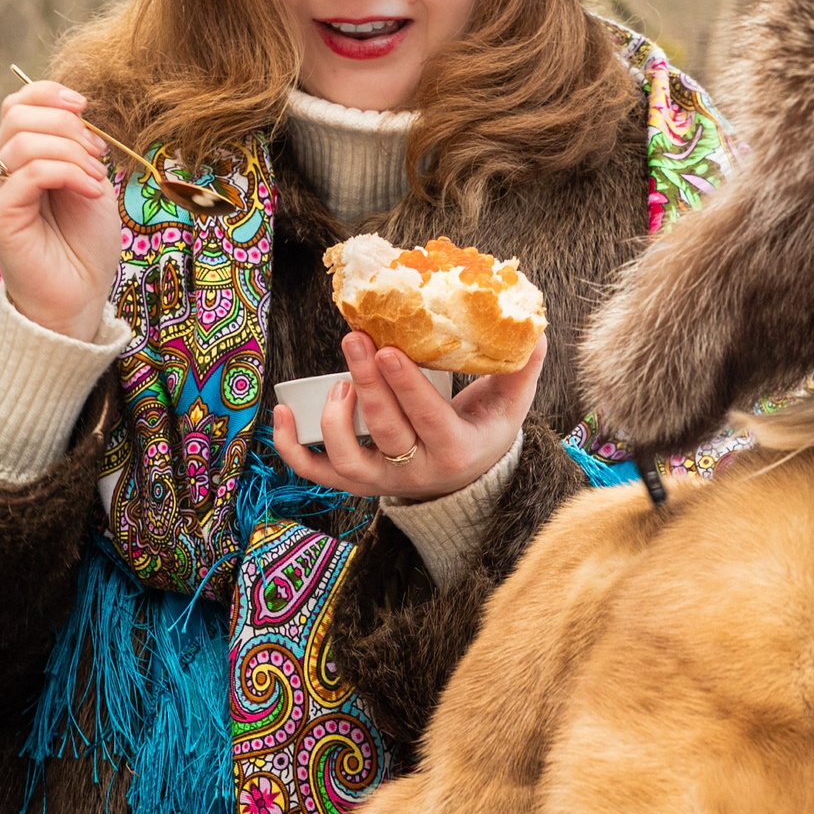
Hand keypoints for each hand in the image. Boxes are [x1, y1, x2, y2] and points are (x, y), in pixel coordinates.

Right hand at [0, 79, 120, 342]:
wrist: (79, 297)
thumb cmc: (84, 245)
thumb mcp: (89, 181)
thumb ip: (75, 146)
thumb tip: (76, 110)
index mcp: (18, 161)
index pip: (16, 105)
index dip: (49, 93)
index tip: (85, 107)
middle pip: (16, 115)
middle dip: (67, 124)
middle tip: (98, 153)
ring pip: (24, 141)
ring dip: (73, 152)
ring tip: (98, 179)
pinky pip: (31, 172)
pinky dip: (69, 172)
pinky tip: (92, 190)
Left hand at [273, 331, 546, 500]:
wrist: (465, 480)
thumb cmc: (483, 430)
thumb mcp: (509, 405)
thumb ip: (521, 370)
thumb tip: (533, 330)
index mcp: (456, 451)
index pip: (428, 418)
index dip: (406, 386)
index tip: (389, 349)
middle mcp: (416, 472)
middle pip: (385, 430)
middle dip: (367, 384)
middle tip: (356, 339)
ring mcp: (381, 481)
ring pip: (348, 457)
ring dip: (335, 416)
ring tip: (339, 378)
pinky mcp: (355, 483)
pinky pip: (315, 472)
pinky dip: (291, 447)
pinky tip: (279, 413)